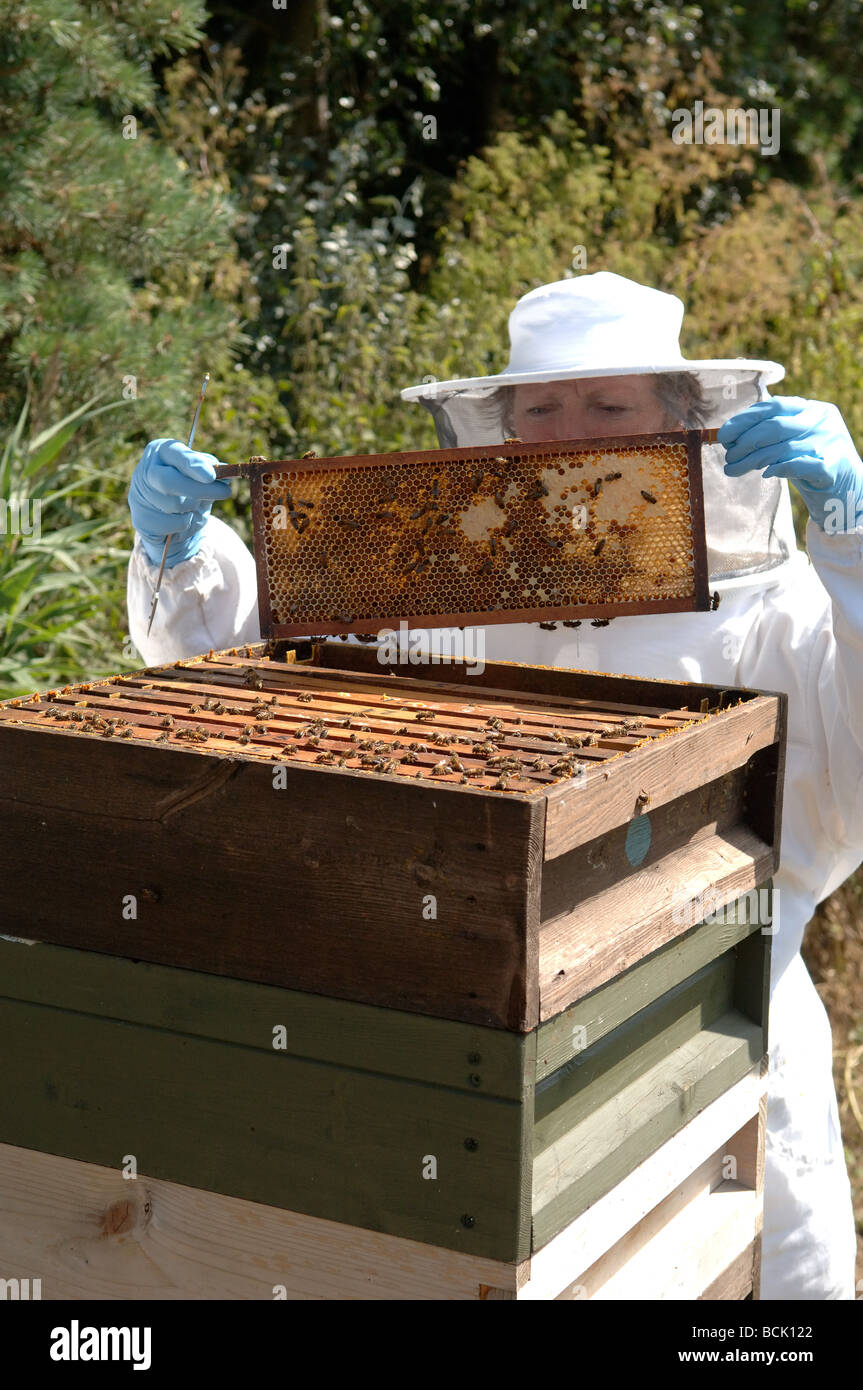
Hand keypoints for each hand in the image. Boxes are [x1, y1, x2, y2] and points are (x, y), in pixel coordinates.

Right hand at [128, 438, 231, 565]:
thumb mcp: (202, 476)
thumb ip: (212, 471)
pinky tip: (184, 518)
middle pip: (168, 481)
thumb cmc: (188, 489)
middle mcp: (145, 471)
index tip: (211, 476)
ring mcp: (140, 496)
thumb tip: (226, 471)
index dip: (193, 465)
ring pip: (174, 505)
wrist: (169, 520)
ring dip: (194, 507)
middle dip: (199, 489)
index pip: (175, 454)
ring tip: (196, 505)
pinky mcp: (141, 519)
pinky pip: (172, 524)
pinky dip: (186, 523)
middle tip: (226, 492)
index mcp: (161, 452)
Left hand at [718, 396, 862, 532]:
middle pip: (776, 427)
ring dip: (752, 460)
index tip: (724, 434)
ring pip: (784, 448)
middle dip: (746, 442)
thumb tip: (728, 435)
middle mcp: (823, 421)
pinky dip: (780, 469)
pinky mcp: (833, 467)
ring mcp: (831, 442)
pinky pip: (800, 465)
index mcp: (813, 409)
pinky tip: (766, 474)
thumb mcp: (792, 441)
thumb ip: (769, 433)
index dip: (746, 419)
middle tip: (728, 456)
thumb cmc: (810, 463)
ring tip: (733, 469)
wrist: (846, 490)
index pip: (775, 406)